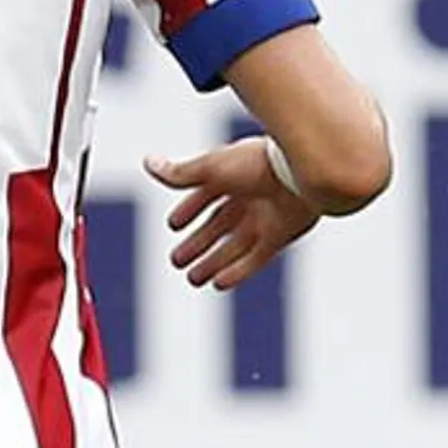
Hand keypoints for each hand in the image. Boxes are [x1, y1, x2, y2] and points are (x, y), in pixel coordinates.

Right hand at [145, 137, 319, 290]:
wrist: (299, 174)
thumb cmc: (253, 164)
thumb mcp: (209, 169)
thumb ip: (179, 174)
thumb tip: (148, 163)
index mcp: (232, 177)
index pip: (205, 196)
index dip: (188, 211)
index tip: (173, 226)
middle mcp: (248, 199)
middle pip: (218, 226)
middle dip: (197, 244)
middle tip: (176, 261)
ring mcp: (265, 219)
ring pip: (234, 247)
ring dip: (213, 262)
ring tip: (192, 279)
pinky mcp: (280, 237)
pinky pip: (255, 259)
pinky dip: (237, 272)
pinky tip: (219, 284)